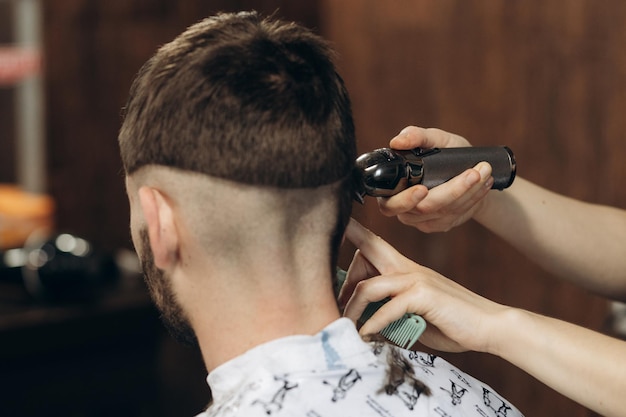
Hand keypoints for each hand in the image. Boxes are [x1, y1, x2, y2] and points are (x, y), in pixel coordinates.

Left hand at [340, 218, 507, 353]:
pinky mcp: (424, 295)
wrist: (489, 326)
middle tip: (336, 308)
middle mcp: (408, 268)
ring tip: (347, 328)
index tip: (332, 230)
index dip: (352, 233)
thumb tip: (364, 323)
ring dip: (352, 308)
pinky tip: (366, 336)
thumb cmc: (451, 322)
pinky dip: (373, 323)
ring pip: (368, 284)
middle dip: (344, 277)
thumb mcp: (413, 315)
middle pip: (366, 251)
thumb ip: (390, 313)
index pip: (373, 244)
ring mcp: (416, 279)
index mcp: (405, 269)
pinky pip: (388, 307)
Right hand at [378, 126, 493, 231]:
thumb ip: (417, 136)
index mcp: (392, 190)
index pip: (390, 204)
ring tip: (485, 170)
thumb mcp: (435, 139)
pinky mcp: (440, 225)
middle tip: (472, 175)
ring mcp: (422, 220)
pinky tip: (484, 184)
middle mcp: (404, 209)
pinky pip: (456, 214)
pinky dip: (473, 197)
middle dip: (450, 191)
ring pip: (444, 210)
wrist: (467, 172)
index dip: (405, 200)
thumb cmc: (446, 154)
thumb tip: (398, 141)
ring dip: (469, 190)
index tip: (422, 189)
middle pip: (423, 209)